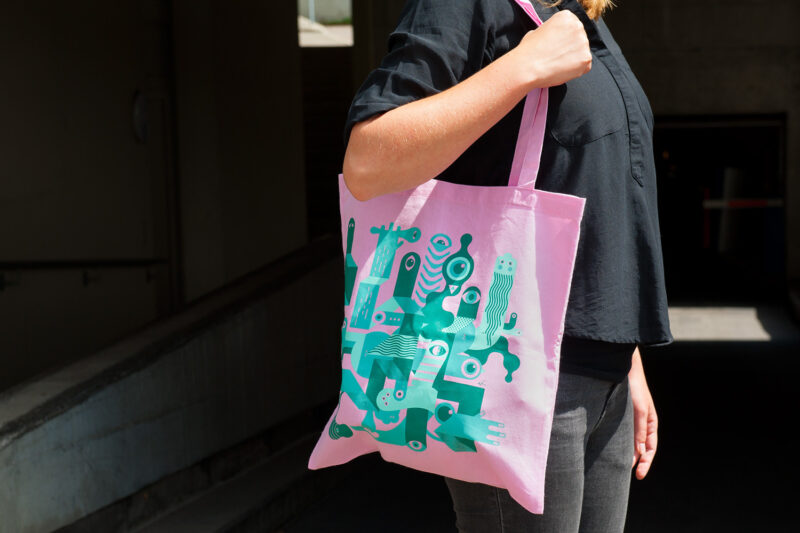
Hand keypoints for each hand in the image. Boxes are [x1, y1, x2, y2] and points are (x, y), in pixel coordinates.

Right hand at [512, 10, 591, 88]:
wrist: (527, 67)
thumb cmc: (529, 51)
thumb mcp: (538, 31)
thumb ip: (552, 32)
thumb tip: (554, 38)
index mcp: (566, 16)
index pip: (571, 28)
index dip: (563, 39)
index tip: (556, 46)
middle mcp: (578, 26)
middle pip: (579, 39)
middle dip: (570, 49)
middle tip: (557, 57)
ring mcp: (584, 42)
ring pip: (582, 53)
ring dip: (573, 60)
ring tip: (557, 64)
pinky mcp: (586, 58)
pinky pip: (585, 66)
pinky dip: (576, 70)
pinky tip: (562, 70)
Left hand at [629, 346, 656, 479]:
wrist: (622, 368)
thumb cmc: (633, 387)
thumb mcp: (638, 409)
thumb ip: (639, 429)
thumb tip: (639, 452)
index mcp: (651, 423)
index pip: (650, 449)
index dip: (646, 463)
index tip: (638, 475)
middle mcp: (642, 423)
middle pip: (641, 448)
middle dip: (636, 462)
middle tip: (627, 476)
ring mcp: (631, 419)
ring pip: (630, 442)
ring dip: (626, 453)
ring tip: (617, 466)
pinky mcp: (621, 415)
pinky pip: (621, 433)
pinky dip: (619, 443)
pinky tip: (609, 449)